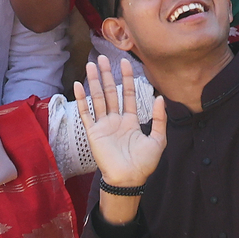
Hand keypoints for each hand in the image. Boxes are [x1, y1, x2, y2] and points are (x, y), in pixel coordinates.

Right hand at [75, 58, 166, 191]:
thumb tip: (160, 97)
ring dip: (94, 82)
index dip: (127, 79)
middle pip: (110, 92)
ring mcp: (103, 125)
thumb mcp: (158, 140)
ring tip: (90, 65)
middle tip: (103, 58)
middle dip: (107, 75)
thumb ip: (160, 119)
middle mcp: (115, 120)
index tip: (125, 63)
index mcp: (130, 121)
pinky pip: (86, 113)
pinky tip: (78, 85)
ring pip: (98, 99)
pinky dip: (82, 99)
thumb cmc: (144, 163)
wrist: (129, 179)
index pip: (127, 95)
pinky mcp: (93, 132)